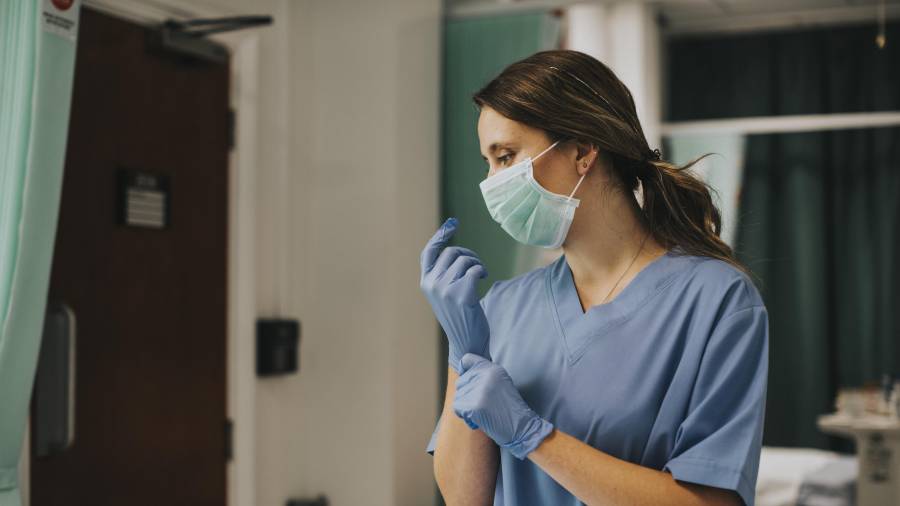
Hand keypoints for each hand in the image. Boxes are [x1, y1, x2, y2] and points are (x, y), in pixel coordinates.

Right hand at [419, 218, 490, 372]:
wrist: (467, 342)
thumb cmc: (459, 316)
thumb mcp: (444, 293)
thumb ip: (444, 274)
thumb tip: (455, 250)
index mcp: (425, 283)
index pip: (429, 252)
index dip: (440, 236)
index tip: (452, 223)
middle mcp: (432, 284)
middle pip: (452, 252)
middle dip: (468, 254)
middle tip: (477, 265)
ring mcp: (445, 289)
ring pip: (464, 260)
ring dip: (477, 263)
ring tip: (480, 274)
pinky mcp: (462, 293)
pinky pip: (475, 269)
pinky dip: (482, 270)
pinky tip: (483, 278)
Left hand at [453, 353, 553, 459]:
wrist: (522, 428)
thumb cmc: (510, 409)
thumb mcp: (501, 383)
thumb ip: (483, 376)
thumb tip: (461, 374)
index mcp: (493, 369)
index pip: (466, 359)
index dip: (464, 371)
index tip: (468, 382)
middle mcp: (486, 376)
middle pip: (460, 382)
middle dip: (466, 396)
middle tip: (483, 405)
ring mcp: (480, 390)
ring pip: (458, 397)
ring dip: (466, 408)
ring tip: (484, 413)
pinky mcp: (475, 406)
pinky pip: (458, 409)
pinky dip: (466, 417)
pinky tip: (479, 420)